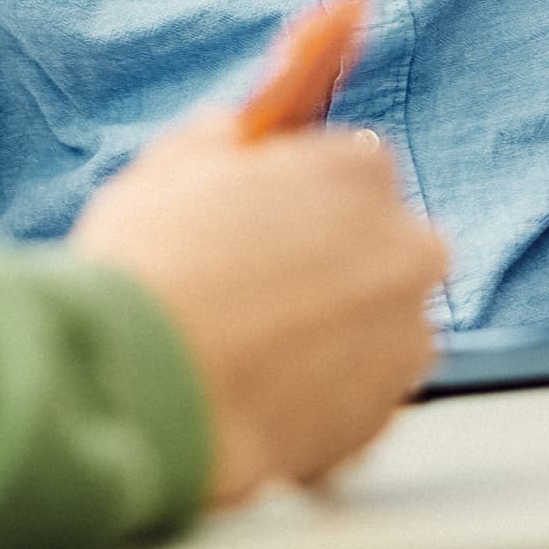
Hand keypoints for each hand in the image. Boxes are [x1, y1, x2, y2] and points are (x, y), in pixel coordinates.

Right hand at [70, 106, 446, 507]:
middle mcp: (405, 249)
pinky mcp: (386, 415)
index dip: (305, 199)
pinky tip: (257, 398)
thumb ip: (216, 140)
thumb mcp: (168, 171)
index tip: (271, 223)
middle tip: (256, 293)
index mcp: (358, 173)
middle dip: (332, 268)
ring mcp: (404, 338)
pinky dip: (321, 399)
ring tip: (249, 354)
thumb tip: (230, 134)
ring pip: (374, 328)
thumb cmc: (148, 273)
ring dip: (330, 337)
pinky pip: (358, 396)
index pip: (354, 170)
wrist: (143, 398)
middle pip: (380, 249)